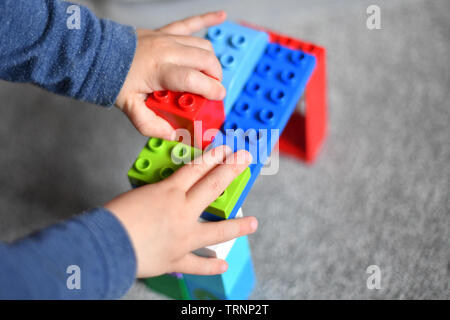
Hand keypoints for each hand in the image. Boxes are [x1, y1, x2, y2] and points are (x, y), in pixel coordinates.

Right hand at [104, 146, 256, 277]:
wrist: (105, 245)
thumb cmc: (114, 217)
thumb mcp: (137, 195)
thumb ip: (157, 194)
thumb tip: (167, 196)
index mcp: (168, 192)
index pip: (196, 168)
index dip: (213, 156)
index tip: (226, 149)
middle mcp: (181, 211)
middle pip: (213, 186)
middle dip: (231, 170)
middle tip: (245, 161)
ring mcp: (183, 237)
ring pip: (217, 230)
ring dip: (237, 226)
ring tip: (254, 223)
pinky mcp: (176, 258)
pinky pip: (198, 264)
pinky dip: (211, 266)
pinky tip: (224, 265)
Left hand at [115, 11, 226, 139]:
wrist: (96, 54)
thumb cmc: (113, 79)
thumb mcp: (130, 108)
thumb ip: (151, 125)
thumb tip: (173, 134)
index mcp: (159, 71)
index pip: (194, 79)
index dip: (211, 89)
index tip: (217, 97)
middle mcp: (167, 51)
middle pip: (205, 60)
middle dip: (215, 77)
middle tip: (211, 90)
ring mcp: (167, 39)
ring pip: (202, 45)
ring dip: (211, 61)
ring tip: (208, 74)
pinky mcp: (164, 32)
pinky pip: (189, 23)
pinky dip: (207, 18)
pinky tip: (220, 16)